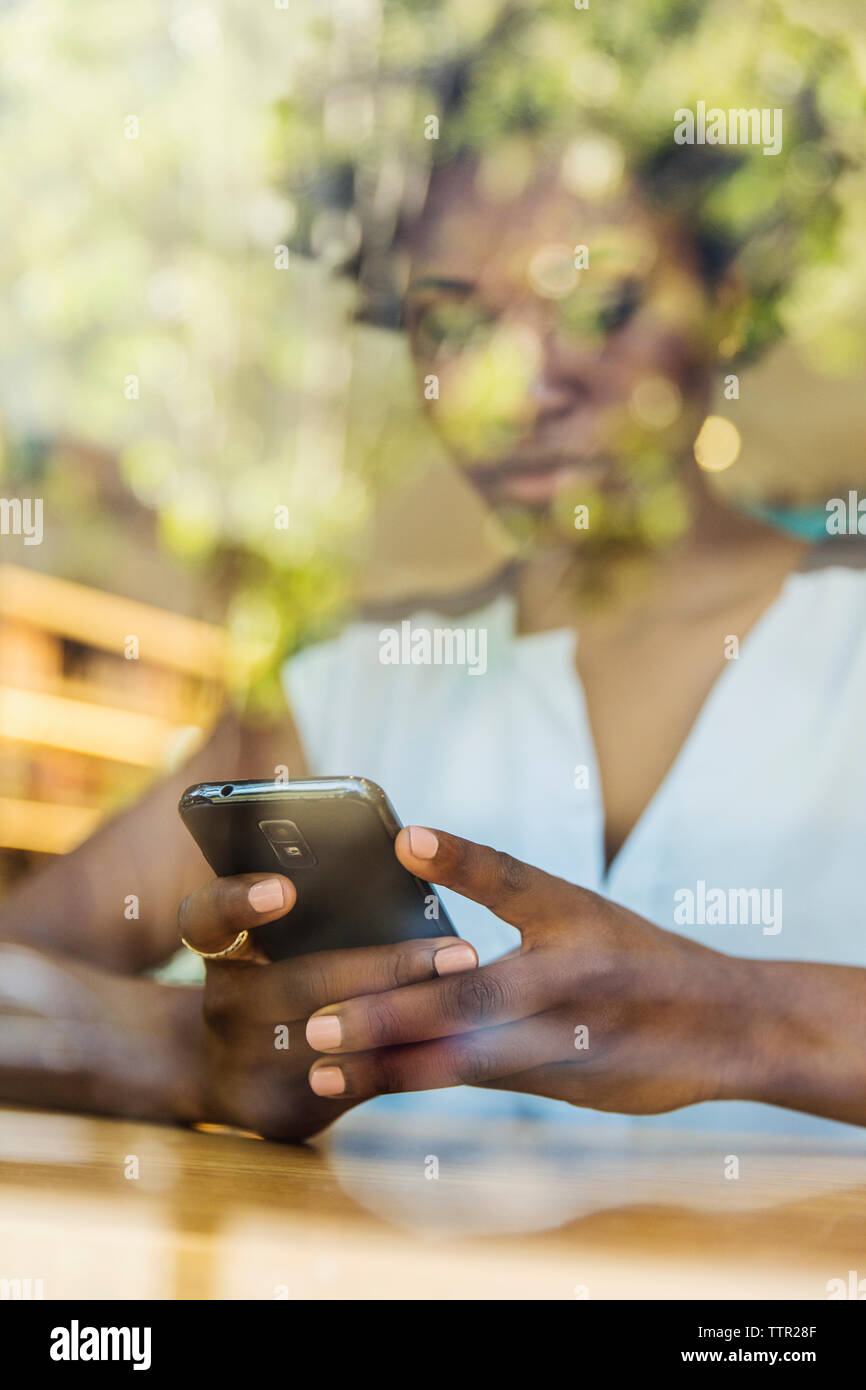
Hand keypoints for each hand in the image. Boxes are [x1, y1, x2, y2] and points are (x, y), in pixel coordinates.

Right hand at [178, 872, 478, 1140]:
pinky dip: (409, 1059)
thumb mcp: (270, 943)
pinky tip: (462, 1043)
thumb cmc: (272, 978)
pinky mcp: (280, 1112)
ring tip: (471, 995)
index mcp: (220, 951)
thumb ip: (313, 913)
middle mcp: (224, 1007)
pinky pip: (356, 1084)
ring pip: (342, 1041)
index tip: (285, 889)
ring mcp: (246, 1067)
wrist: (226, 1072)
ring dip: (413, 1016)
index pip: (209, 917)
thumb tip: (407, 871)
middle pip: (305, 982)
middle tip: (459, 951)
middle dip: (391, 966)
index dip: (241, 902)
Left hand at [304, 827, 755, 1114]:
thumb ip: (494, 878)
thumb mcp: (577, 908)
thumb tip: (405, 841)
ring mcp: (566, 1041)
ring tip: (325, 1071)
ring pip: (467, 1058)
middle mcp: (566, 982)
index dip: (456, 860)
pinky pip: (479, 1083)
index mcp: (570, 920)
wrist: (725, 1026)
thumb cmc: (635, 957)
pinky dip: (423, 1082)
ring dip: (392, 1066)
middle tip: (317, 1026)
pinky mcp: (563, 1085)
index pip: (508, 880)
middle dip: (388, 1016)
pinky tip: (371, 1085)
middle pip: (467, 1000)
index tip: (399, 842)